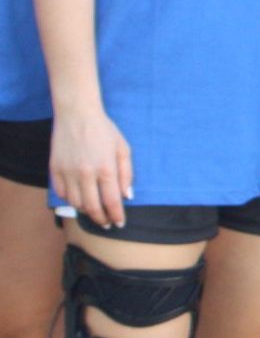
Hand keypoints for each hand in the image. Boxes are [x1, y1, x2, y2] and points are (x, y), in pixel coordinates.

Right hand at [50, 105, 132, 228]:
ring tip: (94, 211)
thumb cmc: (104, 130)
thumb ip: (126, 174)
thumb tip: (126, 196)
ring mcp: (67, 172)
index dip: (116, 216)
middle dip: (101, 219)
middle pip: (92, 207)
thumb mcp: (123, 149)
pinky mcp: (55, 169)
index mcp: (105, 168)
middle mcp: (85, 173)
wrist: (77, 114)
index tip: (119, 223)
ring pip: (75, 203)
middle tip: (107, 223)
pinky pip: (61, 193)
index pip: (111, 202)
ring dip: (86, 211)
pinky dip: (70, 200)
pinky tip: (79, 198)